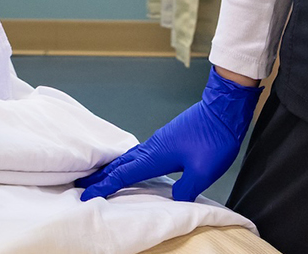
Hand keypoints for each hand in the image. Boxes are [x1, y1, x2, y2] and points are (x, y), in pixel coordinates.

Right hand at [77, 68, 260, 201]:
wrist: (223, 109)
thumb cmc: (214, 138)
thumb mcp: (203, 171)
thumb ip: (186, 189)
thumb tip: (175, 199)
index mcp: (156, 155)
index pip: (124, 174)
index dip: (105, 185)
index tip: (87, 194)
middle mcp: (153, 146)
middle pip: (120, 163)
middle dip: (101, 175)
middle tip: (83, 184)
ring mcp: (160, 140)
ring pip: (129, 156)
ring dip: (113, 167)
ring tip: (102, 175)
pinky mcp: (168, 138)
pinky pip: (140, 152)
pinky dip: (128, 160)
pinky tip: (133, 163)